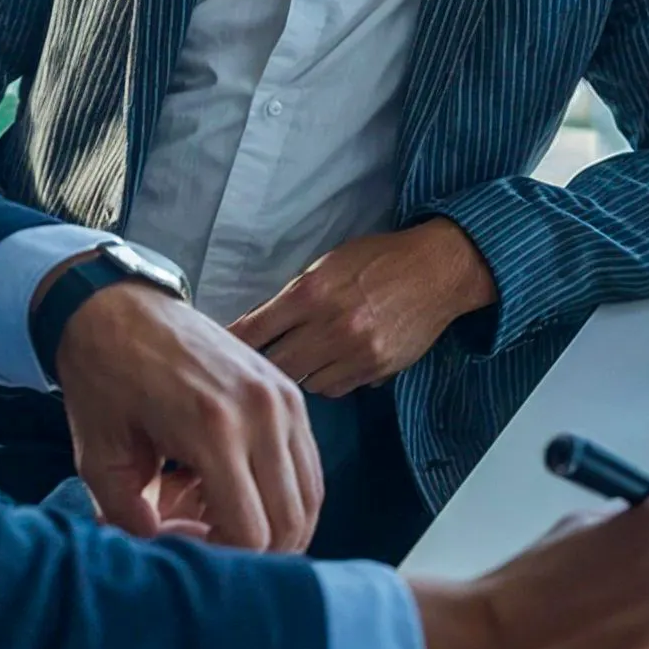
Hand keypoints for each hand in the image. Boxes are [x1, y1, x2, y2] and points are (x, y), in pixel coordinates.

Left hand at [49, 278, 322, 553]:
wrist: (115, 306)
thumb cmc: (102, 379)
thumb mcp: (99, 458)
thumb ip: (131, 520)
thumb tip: (167, 554)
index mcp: (214, 428)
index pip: (252, 535)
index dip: (220, 559)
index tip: (181, 542)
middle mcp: (262, 413)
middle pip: (289, 526)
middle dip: (248, 550)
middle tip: (198, 533)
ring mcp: (283, 399)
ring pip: (306, 499)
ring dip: (269, 522)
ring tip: (213, 508)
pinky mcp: (289, 391)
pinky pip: (306, 466)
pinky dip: (279, 491)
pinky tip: (230, 485)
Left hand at [228, 218, 496, 396]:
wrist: (436, 270)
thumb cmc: (378, 260)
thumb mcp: (326, 265)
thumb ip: (292, 297)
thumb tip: (255, 328)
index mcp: (310, 293)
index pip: (254, 330)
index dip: (231, 346)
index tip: (213, 356)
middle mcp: (330, 326)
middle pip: (275, 365)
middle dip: (261, 368)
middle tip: (250, 369)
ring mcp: (355, 352)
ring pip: (304, 382)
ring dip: (297, 374)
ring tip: (300, 357)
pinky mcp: (376, 369)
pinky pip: (336, 389)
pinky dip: (327, 380)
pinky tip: (330, 363)